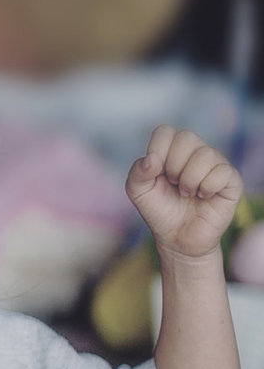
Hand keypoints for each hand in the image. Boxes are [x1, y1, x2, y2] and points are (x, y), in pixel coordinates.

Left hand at [127, 125, 242, 262]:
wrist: (177, 237)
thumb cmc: (159, 210)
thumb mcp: (138, 192)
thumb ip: (137, 173)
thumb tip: (152, 159)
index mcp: (173, 150)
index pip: (165, 131)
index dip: (157, 151)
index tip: (155, 173)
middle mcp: (196, 152)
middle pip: (186, 137)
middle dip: (173, 165)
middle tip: (173, 183)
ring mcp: (216, 164)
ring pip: (205, 154)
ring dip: (189, 180)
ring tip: (186, 193)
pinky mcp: (231, 180)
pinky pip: (222, 172)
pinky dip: (206, 188)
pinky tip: (203, 197)